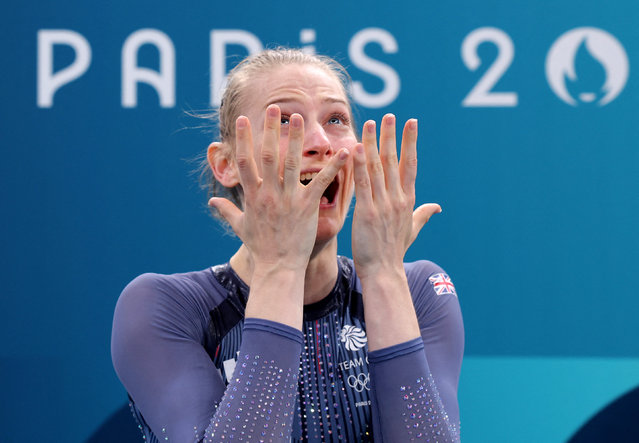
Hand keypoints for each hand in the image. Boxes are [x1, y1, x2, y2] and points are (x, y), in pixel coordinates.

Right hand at [209, 105, 349, 270]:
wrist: (278, 269)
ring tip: (299, 118)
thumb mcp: (240, 228)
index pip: (245, 161)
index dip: (243, 139)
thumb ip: (227, 211)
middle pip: (268, 155)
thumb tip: (211, 202)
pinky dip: (333, 166)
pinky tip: (343, 151)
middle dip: (270, 130)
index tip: (242, 120)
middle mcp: (269, 193)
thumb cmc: (261, 249)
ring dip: (296, 139)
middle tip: (274, 108)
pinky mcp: (306, 207)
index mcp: (253, 196)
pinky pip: (320, 182)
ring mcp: (288, 199)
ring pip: (291, 163)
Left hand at [351, 115, 440, 277]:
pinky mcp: (368, 213)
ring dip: (374, 144)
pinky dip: (360, 166)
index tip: (411, 123)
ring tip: (371, 123)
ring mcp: (384, 205)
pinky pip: (363, 185)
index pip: (411, 165)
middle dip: (392, 136)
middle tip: (390, 115)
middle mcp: (398, 199)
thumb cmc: (394, 252)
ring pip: (378, 168)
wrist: (384, 272)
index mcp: (408, 200)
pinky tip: (356, 148)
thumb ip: (423, 214)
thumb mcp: (412, 230)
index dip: (410, 142)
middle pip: (395, 161)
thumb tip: (438, 206)